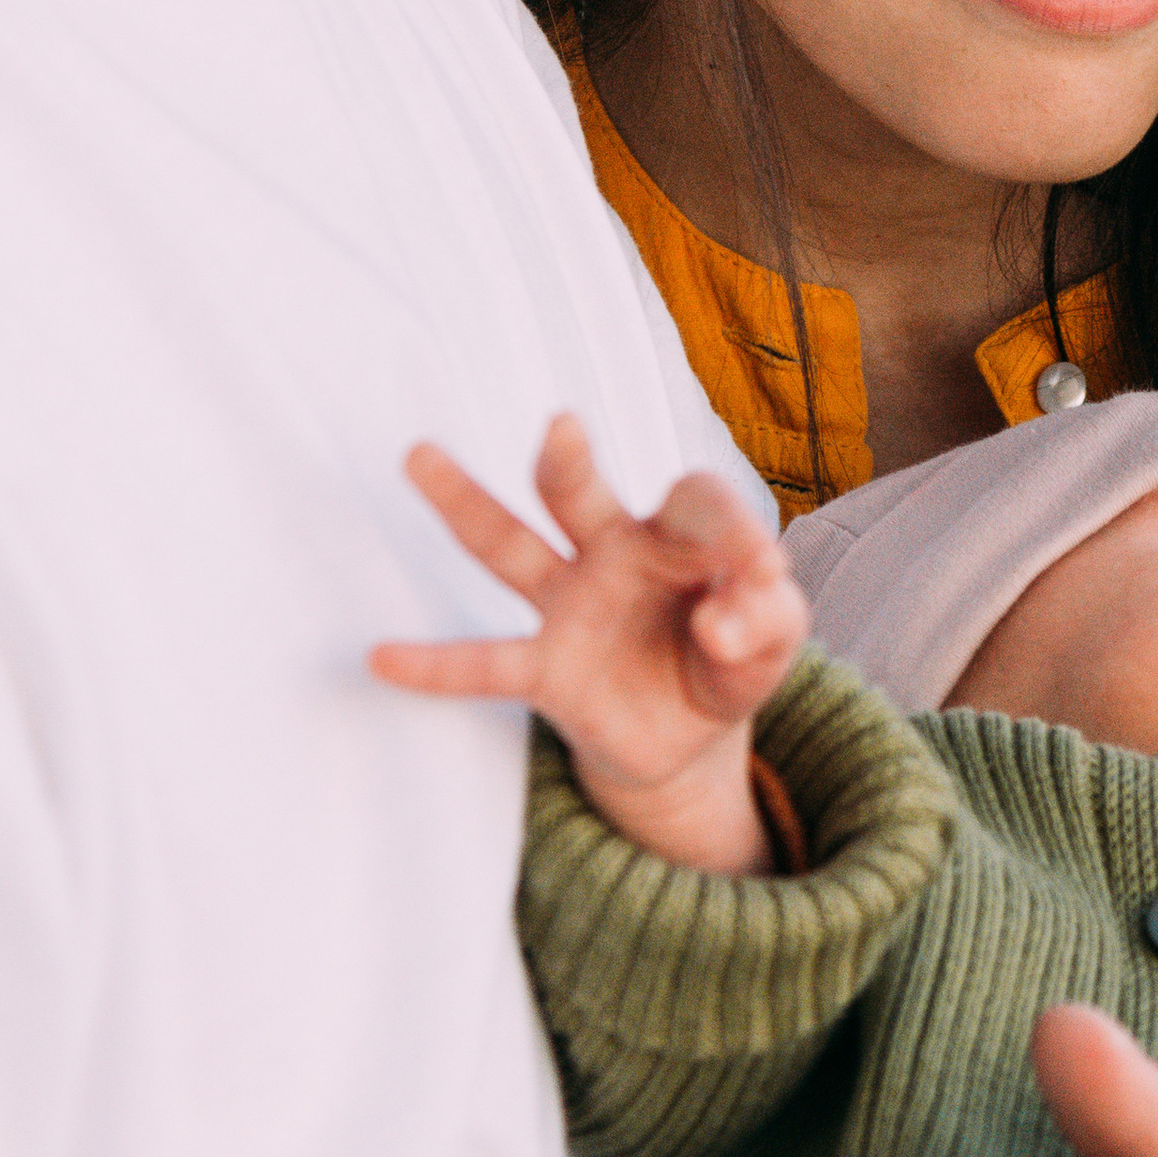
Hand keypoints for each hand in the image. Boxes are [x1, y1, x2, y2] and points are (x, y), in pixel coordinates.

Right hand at [371, 414, 803, 874]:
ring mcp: (570, 606)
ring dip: (466, 502)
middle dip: (568, 460)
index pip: (696, 503)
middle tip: (561, 427)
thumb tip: (720, 625)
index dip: (730, 528)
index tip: (760, 570)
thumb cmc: (732, 655)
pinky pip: (485, 664)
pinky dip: (436, 665)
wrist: (687, 729)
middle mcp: (612, 553)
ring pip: (509, 546)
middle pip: (578, 492)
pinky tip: (382, 657)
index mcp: (678, 536)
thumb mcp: (775, 640)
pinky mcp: (547, 670)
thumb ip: (768, 620)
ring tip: (420, 454)